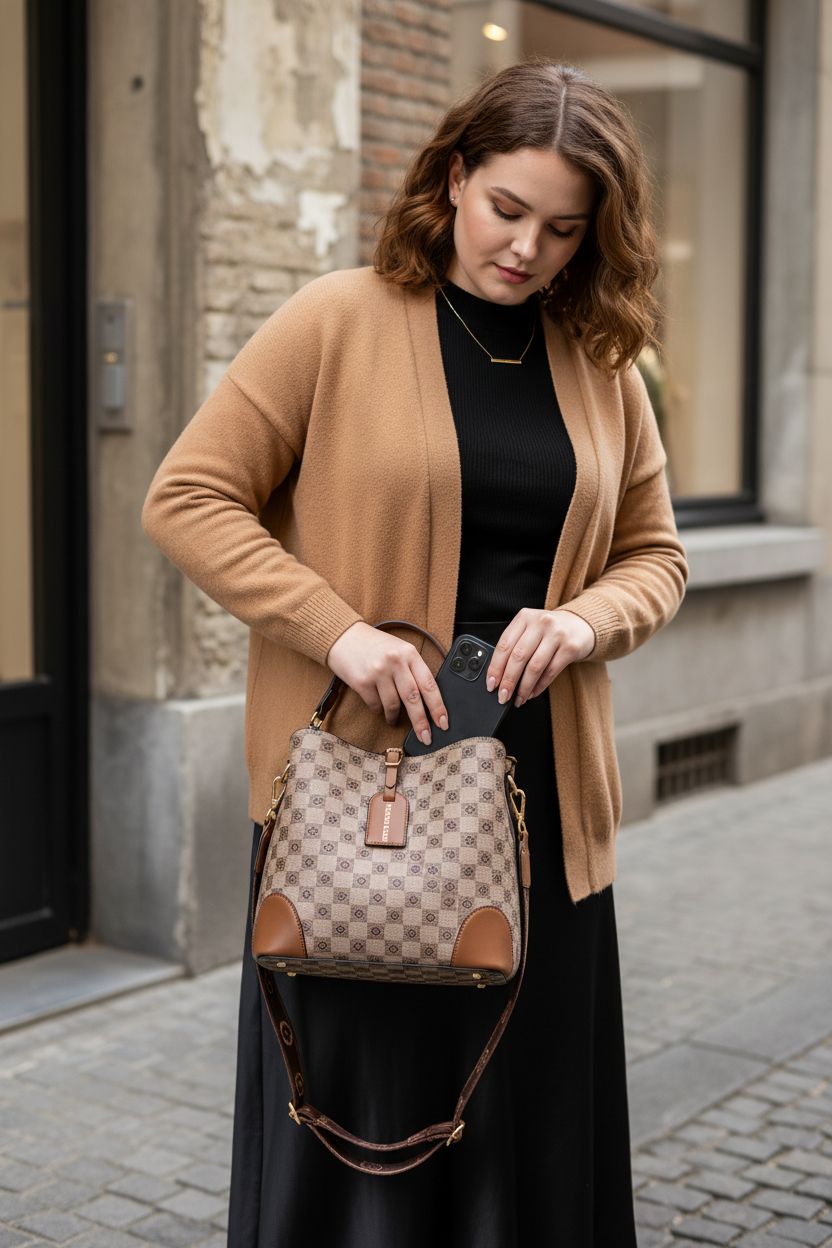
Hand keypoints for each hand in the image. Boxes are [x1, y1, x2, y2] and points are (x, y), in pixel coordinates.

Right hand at [325, 622, 448, 745]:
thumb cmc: (376, 646)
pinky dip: (378, 711)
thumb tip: (429, 701)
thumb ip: (413, 669)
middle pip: (413, 698)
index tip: (443, 723)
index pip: (429, 684)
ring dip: (394, 717)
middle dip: (421, 722)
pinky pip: (375, 705)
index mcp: (409, 653)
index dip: (438, 706)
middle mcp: (395, 661)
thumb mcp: (400, 650)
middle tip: (426, 738)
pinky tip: (378, 708)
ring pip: (393, 705)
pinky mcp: (362, 681)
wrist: (344, 637)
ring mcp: (378, 671)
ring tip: (393, 720)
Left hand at [485, 608, 596, 707]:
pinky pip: (551, 672)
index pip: (504, 645)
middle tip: (502, 696)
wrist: (581, 625)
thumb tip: (499, 676)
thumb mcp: (530, 629)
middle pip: (518, 657)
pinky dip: (539, 686)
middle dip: (508, 681)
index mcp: (525, 617)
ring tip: (518, 698)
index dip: (495, 667)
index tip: (491, 684)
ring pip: (535, 667)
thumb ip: (515, 645)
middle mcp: (540, 623)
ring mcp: (557, 634)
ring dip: (524, 687)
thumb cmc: (549, 631)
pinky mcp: (570, 648)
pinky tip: (532, 693)